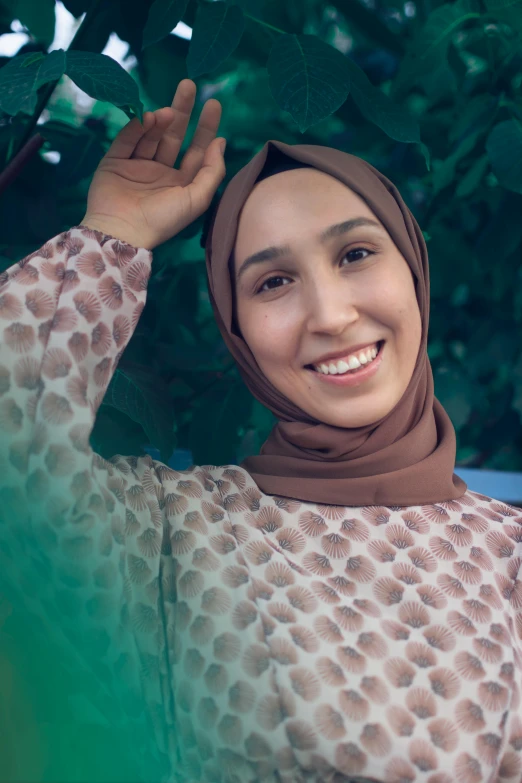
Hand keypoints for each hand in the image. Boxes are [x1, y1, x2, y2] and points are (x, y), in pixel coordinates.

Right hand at [81, 79, 225, 249]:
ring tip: (166, 111)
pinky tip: (147, 118)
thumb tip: (221, 143)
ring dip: (160, 120)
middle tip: (189, 85)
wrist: (122, 232)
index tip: (212, 104)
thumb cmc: (163, 220)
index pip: (197, 150)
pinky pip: (127, 139)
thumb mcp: (196, 199)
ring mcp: (137, 166)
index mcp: (181, 183)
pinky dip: (137, 127)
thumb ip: (212, 171)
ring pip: (152, 135)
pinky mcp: (114, 162)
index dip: (206, 128)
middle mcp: (160, 173)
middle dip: (183, 111)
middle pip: (175, 135)